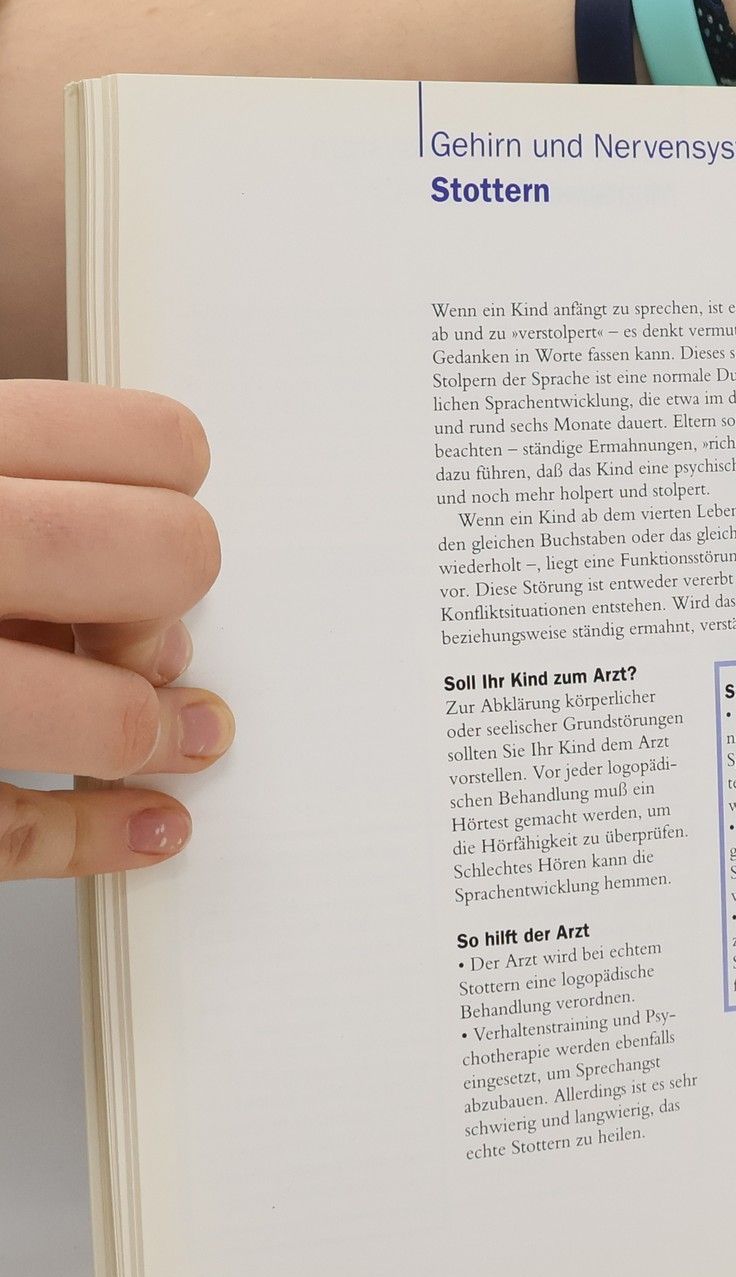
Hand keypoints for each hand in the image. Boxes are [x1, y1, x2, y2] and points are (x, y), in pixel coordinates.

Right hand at [0, 381, 232, 879]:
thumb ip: (39, 501)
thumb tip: (164, 580)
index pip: (158, 441)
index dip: (179, 494)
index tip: (156, 521)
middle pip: (160, 560)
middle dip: (173, 604)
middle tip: (150, 632)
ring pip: (101, 712)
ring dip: (149, 732)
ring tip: (177, 735)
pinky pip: (16, 829)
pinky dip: (98, 835)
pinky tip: (148, 825)